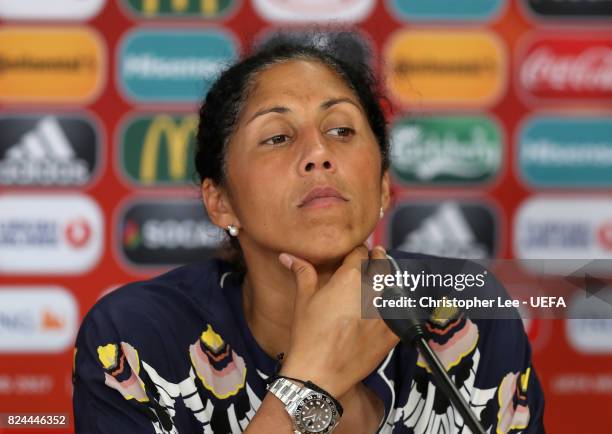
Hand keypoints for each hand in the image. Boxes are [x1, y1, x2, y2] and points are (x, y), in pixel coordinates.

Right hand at [277, 245, 399, 397]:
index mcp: (349, 278)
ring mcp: (385, 311)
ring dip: (390, 280)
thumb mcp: (303, 300)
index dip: (359, 250)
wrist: (319, 373)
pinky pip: (404, 310)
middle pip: (382, 263)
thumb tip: (288, 256)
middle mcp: (371, 290)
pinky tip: (394, 306)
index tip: (359, 252)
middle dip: (378, 258)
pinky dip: (400, 305)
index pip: (360, 252)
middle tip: (376, 256)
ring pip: (396, 284)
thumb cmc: (308, 336)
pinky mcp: (393, 331)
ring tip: (383, 282)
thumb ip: (303, 272)